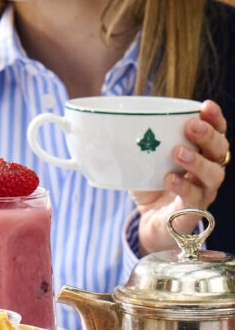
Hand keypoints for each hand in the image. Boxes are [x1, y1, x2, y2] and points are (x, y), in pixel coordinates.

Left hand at [131, 99, 227, 253]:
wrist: (150, 224)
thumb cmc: (151, 188)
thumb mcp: (142, 163)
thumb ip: (136, 146)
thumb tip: (108, 128)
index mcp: (201, 155)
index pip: (217, 132)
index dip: (215, 119)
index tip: (205, 106)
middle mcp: (207, 172)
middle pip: (220, 150)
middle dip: (208, 135)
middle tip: (190, 126)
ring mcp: (203, 193)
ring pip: (214, 174)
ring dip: (197, 161)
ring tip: (178, 152)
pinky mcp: (192, 212)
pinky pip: (194, 198)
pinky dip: (183, 187)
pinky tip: (170, 178)